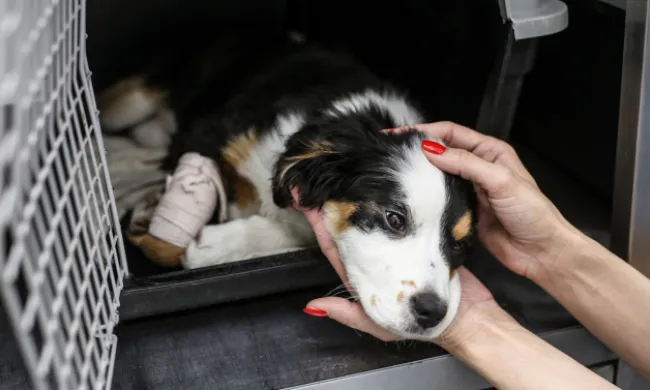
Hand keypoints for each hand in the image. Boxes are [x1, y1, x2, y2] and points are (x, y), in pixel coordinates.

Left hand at [291, 189, 502, 348]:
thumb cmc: (425, 325)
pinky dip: (395, 199)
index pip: (335, 246)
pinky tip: (384, 181)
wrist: (468, 316)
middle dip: (334, 203)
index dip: (320, 226)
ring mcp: (400, 244)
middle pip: (351, 225)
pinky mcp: (422, 235)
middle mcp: (380, 256)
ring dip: (359, 196)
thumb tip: (314, 305)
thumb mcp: (383, 327)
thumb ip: (349, 315)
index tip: (306, 203)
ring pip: (377, 216)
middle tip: (318, 181)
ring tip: (344, 175)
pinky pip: (405, 214)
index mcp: (365, 274)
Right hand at [406, 121, 581, 282]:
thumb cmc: (532, 213)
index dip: (424, 131)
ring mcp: (469, 190)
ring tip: (393, 171)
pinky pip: (440, 200)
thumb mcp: (500, 181)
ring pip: (438, 176)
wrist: (541, 252)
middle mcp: (478, 168)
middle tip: (390, 152)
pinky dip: (426, 197)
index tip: (399, 134)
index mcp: (490, 152)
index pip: (451, 134)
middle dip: (417, 150)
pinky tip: (410, 196)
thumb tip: (431, 149)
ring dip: (419, 173)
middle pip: (442, 152)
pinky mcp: (463, 211)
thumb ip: (466, 163)